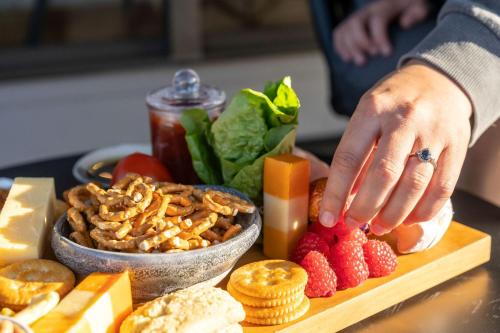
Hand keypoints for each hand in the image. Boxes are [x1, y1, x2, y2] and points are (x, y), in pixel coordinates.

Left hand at [319, 61, 471, 234]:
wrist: (439, 80)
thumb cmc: (392, 104)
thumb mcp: (366, 116)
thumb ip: (356, 153)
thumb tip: (344, 198)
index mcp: (372, 109)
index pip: (349, 158)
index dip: (336, 193)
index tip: (329, 218)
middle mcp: (404, 119)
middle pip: (383, 174)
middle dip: (366, 207)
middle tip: (355, 224)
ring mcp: (434, 132)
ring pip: (414, 184)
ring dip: (394, 214)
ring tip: (379, 226)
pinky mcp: (458, 145)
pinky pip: (442, 188)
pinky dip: (423, 211)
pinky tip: (408, 219)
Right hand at [333, 0, 428, 65]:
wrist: (400, 3)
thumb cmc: (411, 9)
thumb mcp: (420, 7)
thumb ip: (416, 13)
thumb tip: (404, 24)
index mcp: (385, 6)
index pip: (377, 20)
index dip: (379, 38)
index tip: (386, 53)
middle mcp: (367, 10)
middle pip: (355, 24)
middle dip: (360, 43)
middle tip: (367, 59)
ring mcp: (357, 17)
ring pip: (344, 29)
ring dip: (349, 48)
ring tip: (360, 62)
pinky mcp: (350, 25)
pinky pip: (338, 34)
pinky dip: (340, 46)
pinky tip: (348, 58)